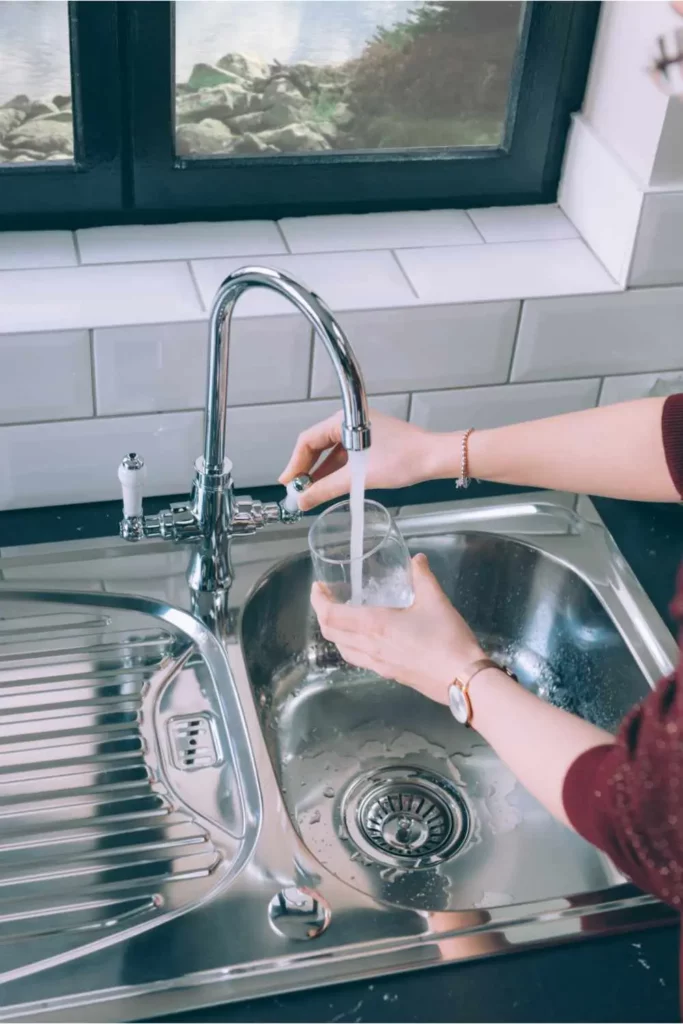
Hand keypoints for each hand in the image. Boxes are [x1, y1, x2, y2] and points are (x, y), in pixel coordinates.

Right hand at [279, 409, 443, 510]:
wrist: (434, 457)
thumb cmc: (403, 459)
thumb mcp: (358, 477)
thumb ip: (326, 489)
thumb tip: (303, 500)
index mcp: (343, 420)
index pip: (307, 440)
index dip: (294, 464)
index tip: (287, 483)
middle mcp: (350, 421)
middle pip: (317, 445)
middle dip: (306, 469)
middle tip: (297, 490)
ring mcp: (361, 431)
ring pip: (331, 451)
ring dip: (321, 472)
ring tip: (311, 492)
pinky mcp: (371, 441)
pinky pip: (345, 454)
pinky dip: (336, 470)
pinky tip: (331, 485)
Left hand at [310, 553, 483, 703]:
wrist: (463, 678)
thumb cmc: (447, 638)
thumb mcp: (435, 599)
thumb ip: (422, 576)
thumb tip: (416, 560)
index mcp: (374, 625)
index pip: (331, 615)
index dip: (318, 601)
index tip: (318, 587)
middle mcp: (369, 646)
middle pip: (331, 633)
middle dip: (323, 614)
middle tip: (328, 598)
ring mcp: (377, 664)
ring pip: (343, 649)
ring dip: (336, 632)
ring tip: (343, 616)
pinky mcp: (389, 674)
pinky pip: (359, 659)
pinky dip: (352, 645)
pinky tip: (365, 638)